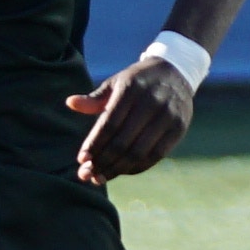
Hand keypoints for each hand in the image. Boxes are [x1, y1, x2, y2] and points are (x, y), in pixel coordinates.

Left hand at [64, 57, 198, 186]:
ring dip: (117, 169)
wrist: (176, 72)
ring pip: (138, 152)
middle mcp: (151, 102)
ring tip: (100, 177)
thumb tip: (70, 103)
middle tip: (87, 174)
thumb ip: (95, 98)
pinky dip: (136, 167)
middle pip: (122, 142)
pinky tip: (121, 171)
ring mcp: (168, 116)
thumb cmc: (138, 82)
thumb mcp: (116, 83)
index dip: (94, 144)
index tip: (81, 159)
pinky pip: (155, 155)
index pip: (109, 124)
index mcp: (131, 89)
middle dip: (102, 161)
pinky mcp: (179, 128)